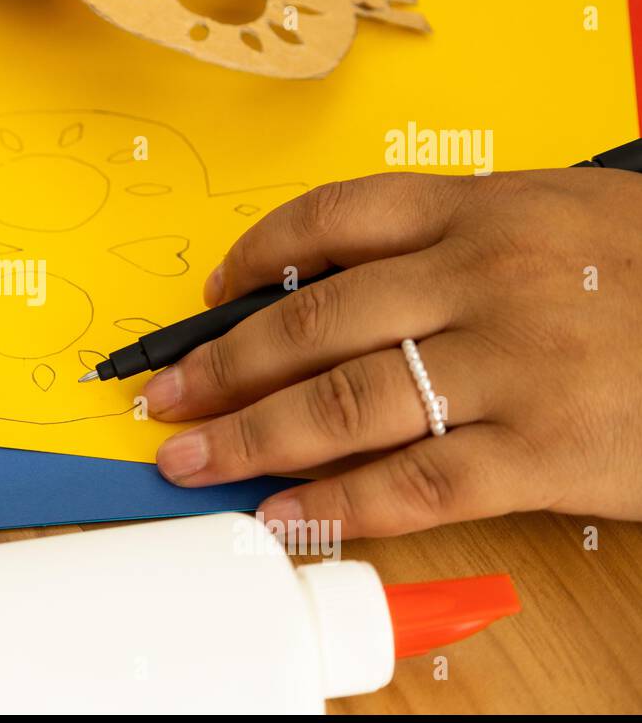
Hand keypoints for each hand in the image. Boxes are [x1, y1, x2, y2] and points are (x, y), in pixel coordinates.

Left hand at [142, 168, 641, 537]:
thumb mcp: (559, 217)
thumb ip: (453, 238)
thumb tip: (334, 283)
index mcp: (483, 207)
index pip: (330, 218)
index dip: (250, 259)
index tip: (206, 298)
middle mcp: (483, 277)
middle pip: (311, 319)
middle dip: (220, 366)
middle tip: (163, 398)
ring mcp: (511, 365)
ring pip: (342, 402)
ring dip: (250, 438)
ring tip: (191, 460)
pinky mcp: (545, 451)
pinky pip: (413, 483)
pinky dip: (336, 504)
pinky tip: (284, 515)